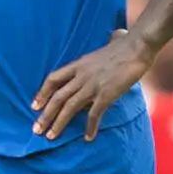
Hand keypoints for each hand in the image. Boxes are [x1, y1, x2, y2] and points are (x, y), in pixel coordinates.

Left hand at [32, 29, 152, 141]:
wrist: (137, 46)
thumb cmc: (125, 44)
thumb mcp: (103, 46)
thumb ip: (103, 48)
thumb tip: (115, 35)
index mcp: (79, 64)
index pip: (53, 79)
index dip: (42, 93)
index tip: (34, 106)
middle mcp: (81, 75)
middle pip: (57, 97)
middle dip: (45, 115)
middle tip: (36, 130)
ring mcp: (93, 85)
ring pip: (69, 107)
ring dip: (59, 123)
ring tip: (51, 137)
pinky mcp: (106, 94)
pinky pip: (94, 114)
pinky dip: (90, 127)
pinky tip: (88, 138)